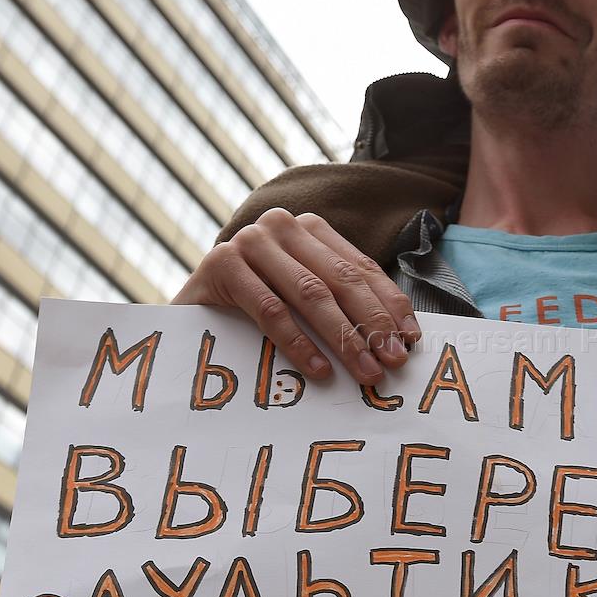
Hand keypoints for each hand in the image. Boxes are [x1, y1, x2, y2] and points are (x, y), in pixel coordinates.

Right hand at [172, 209, 421, 383]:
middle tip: (392, 361)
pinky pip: (270, 309)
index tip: (410, 340)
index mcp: (309, 228)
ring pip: (310, 293)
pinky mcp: (221, 263)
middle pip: (341, 279)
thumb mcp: (301, 297)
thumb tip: (397, 338)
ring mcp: (249, 240)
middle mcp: (282, 225)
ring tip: (365, 370)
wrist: (186, 314)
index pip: (360, 268)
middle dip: (372, 323)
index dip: (388, 304)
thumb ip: (339, 303)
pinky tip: (318, 368)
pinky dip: (298, 342)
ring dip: (343, 337)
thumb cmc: (253, 309)